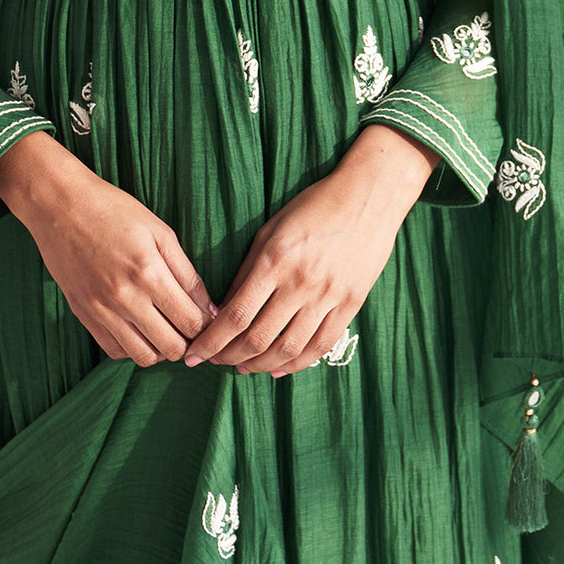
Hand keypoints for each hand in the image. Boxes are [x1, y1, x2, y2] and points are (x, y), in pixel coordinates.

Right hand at [0, 132, 216, 368]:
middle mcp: (125, 298)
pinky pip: (115, 351)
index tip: (210, 320)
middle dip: (189, 341)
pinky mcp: (84, 315)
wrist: (60, 206)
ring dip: (162, 349)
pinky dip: (133, 348)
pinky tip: (140, 330)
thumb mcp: (160, 232)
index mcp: (149, 273)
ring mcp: (102, 310)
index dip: (208, 327)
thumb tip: (210, 310)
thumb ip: (188, 274)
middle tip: (191, 327)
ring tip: (167, 330)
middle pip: (171, 346)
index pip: (191, 322)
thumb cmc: (114, 211)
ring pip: (144, 356)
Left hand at [182, 124, 437, 376]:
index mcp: (275, 259)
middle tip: (214, 362)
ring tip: (242, 368)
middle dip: (229, 357)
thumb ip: (248, 270)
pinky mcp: (350, 304)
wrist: (369, 195)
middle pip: (258, 338)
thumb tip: (224, 309)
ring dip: (259, 365)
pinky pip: (320, 345)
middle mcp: (300, 282)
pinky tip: (278, 368)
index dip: (211, 341)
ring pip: (288, 348)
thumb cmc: (313, 206)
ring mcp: (328, 296)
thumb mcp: (270, 230)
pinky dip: (297, 363)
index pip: (235, 314)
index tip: (194, 353)